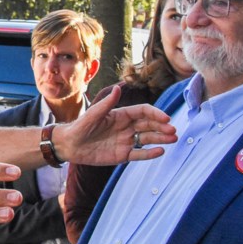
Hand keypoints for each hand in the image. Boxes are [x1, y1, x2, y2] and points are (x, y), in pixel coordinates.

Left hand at [55, 86, 176, 164]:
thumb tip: (118, 88)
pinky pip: (139, 154)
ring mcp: (126, 141)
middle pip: (149, 125)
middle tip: (173, 131)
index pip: (143, 112)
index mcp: (121, 114)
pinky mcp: (122, 155)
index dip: (155, 114)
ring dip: (161, 139)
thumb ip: (106, 104)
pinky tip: (160, 151)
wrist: (70, 145)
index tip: (165, 118)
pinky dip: (150, 153)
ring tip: (173, 139)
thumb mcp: (93, 115)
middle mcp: (126, 127)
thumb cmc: (80, 127)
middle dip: (162, 127)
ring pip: (147, 139)